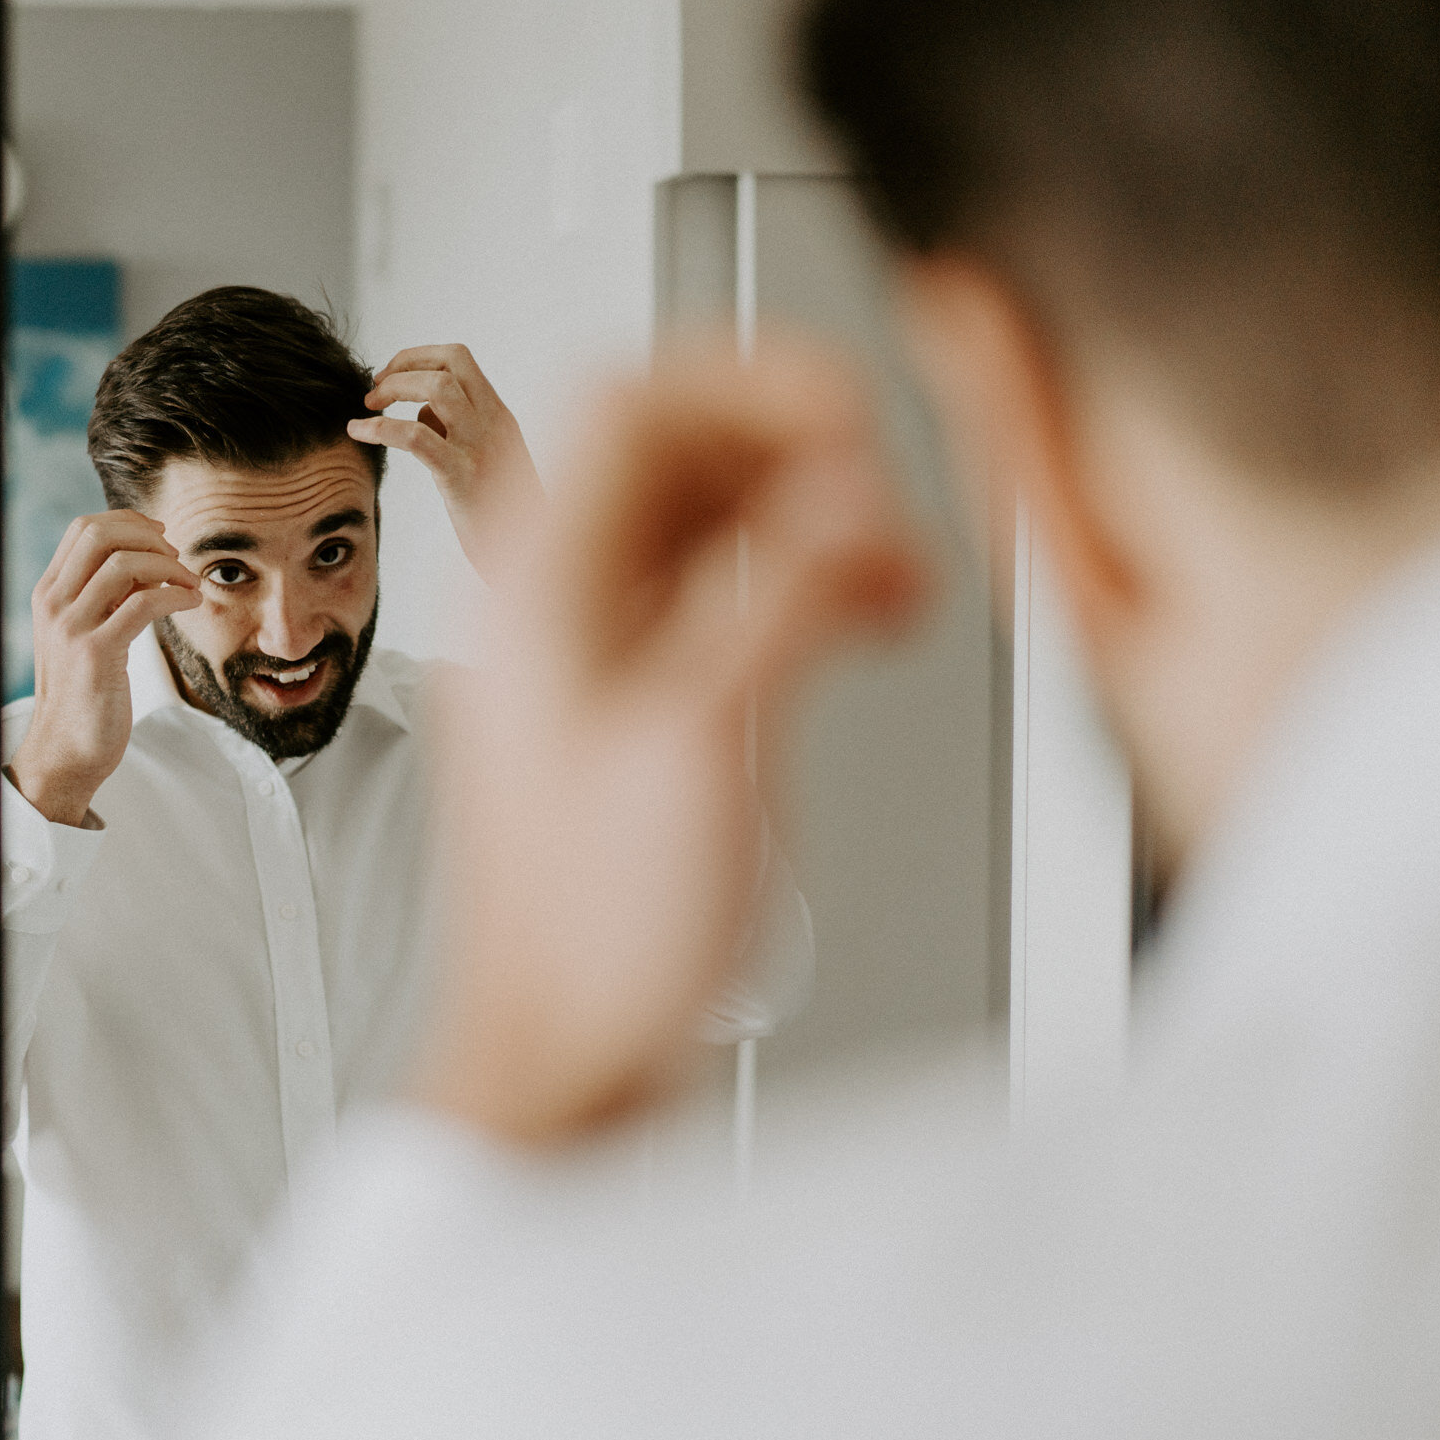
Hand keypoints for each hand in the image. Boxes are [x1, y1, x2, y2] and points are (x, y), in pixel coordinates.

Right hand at [9, 510, 199, 826]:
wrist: (66, 751)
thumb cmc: (84, 694)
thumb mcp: (85, 635)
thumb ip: (104, 599)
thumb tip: (145, 563)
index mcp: (48, 594)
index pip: (84, 528)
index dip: (128, 522)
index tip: (161, 537)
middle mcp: (54, 604)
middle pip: (100, 534)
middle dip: (148, 537)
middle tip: (177, 558)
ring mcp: (72, 628)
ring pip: (123, 564)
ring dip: (168, 566)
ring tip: (190, 584)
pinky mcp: (96, 654)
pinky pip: (143, 604)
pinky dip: (175, 595)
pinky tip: (191, 604)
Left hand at [349, 344, 542, 576]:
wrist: (539, 558)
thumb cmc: (504, 515)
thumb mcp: (485, 461)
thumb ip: (457, 430)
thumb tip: (422, 411)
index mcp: (499, 416)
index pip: (458, 358)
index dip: (417, 356)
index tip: (390, 374)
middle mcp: (493, 423)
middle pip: (448, 362)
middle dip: (402, 365)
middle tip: (374, 391)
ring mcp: (481, 448)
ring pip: (437, 389)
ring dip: (395, 388)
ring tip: (369, 406)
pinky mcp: (462, 478)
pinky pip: (417, 437)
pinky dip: (380, 427)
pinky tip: (357, 431)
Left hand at [416, 333, 926, 1144]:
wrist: (562, 1056)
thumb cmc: (600, 934)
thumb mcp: (705, 744)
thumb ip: (782, 603)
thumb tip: (850, 501)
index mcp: (543, 590)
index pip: (634, 404)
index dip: (749, 383)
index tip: (848, 415)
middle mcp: (556, 608)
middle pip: (675, 453)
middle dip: (793, 453)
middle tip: (882, 494)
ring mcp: (592, 659)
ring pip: (707, 527)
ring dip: (807, 524)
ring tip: (897, 570)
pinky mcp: (634, 712)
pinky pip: (718, 603)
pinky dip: (797, 590)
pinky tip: (864, 623)